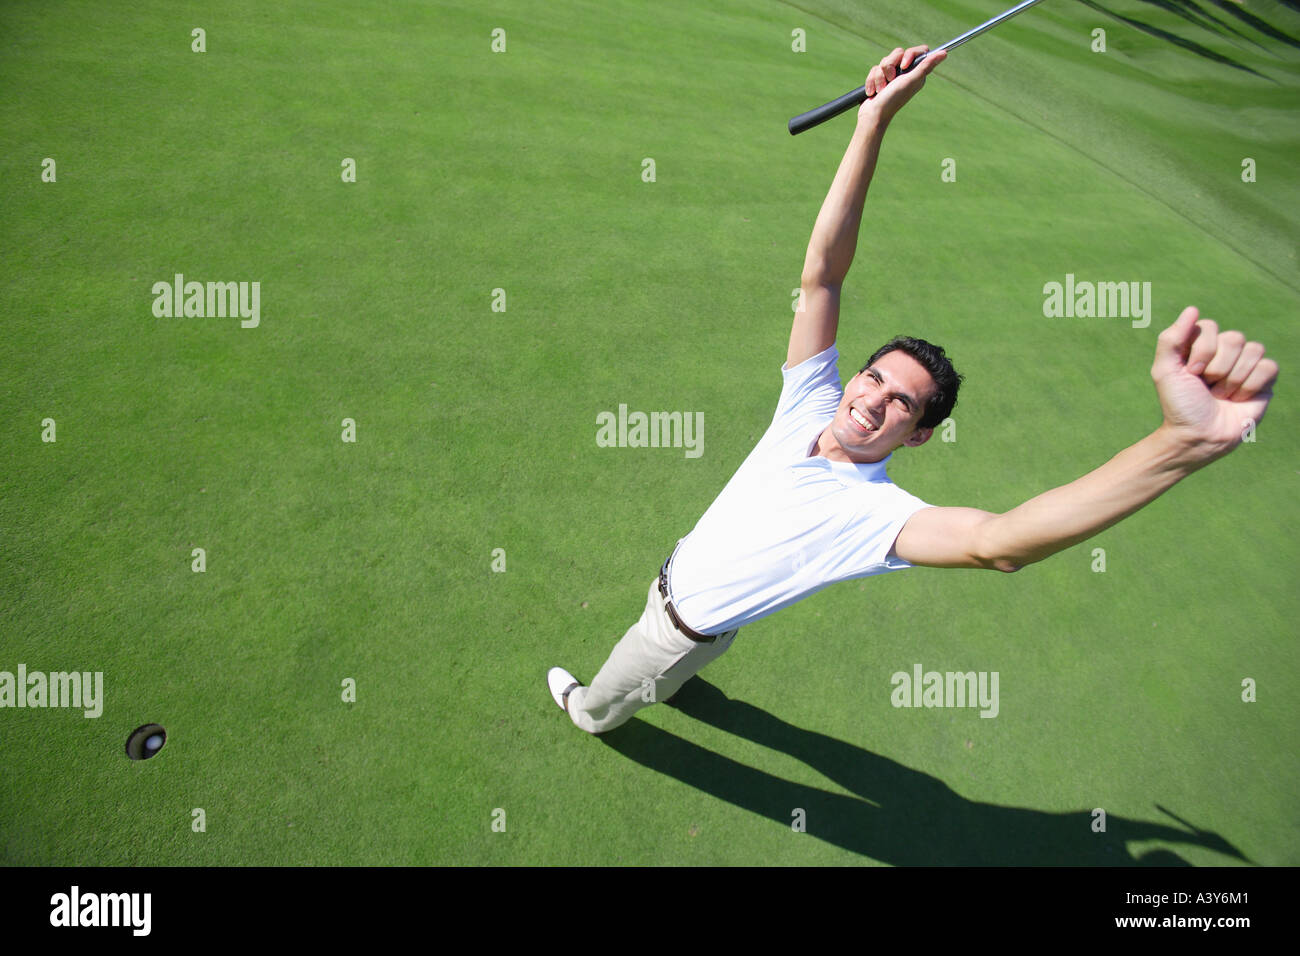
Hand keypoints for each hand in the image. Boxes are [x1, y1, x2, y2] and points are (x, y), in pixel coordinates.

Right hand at [859, 46, 945, 124]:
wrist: (873, 114)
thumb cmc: (893, 99)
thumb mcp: (911, 81)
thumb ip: (926, 66)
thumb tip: (944, 53)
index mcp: (917, 73)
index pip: (919, 51)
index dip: (909, 54)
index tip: (904, 65)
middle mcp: (906, 73)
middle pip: (898, 53)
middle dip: (890, 66)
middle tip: (891, 80)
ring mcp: (892, 75)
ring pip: (885, 60)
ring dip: (880, 76)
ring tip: (881, 89)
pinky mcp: (880, 78)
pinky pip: (875, 69)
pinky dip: (872, 81)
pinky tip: (873, 91)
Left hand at [1150, 306, 1276, 462]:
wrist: (1198, 435)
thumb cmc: (1179, 405)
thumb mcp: (1165, 371)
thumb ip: (1171, 338)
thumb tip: (1192, 309)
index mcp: (1200, 346)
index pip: (1209, 326)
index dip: (1202, 350)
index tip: (1191, 373)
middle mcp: (1224, 352)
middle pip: (1234, 337)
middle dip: (1218, 367)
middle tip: (1207, 387)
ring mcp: (1245, 365)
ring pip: (1253, 350)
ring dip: (1233, 379)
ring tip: (1221, 395)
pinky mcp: (1264, 380)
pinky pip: (1269, 366)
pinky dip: (1251, 385)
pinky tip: (1239, 399)